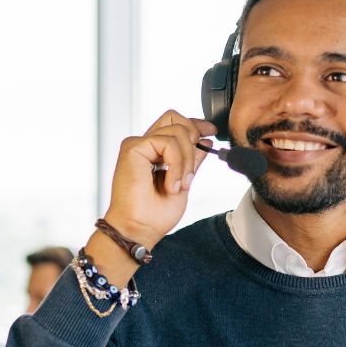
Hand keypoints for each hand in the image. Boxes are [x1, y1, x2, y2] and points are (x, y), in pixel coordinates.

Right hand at [84, 111, 216, 283]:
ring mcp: (137, 144)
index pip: (175, 124)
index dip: (196, 124)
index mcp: (154, 152)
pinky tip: (172, 184)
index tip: (212, 132)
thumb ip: (191, 160)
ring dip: (186, 160)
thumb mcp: (184, 181)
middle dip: (193, 136)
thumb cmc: (155, 214)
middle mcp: (144, 145)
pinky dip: (177, 164)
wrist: (139, 229)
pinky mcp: (133, 147)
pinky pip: (168, 143)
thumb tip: (205, 139)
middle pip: (175, 117)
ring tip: (180, 185)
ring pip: (177, 130)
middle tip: (193, 166)